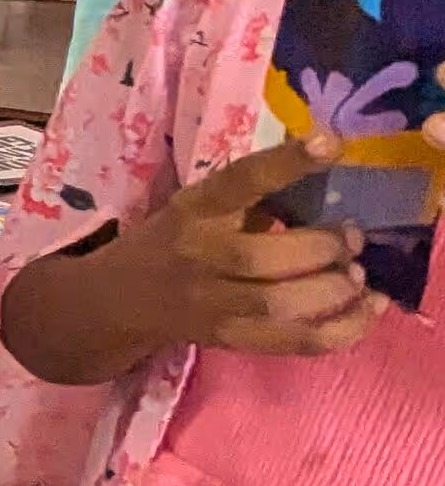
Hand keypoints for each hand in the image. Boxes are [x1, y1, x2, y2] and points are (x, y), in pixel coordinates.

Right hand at [125, 134, 400, 358]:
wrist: (119, 299)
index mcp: (192, 209)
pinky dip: (341, 331)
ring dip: (333, 291)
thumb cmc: (174, 240)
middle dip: (322, 248)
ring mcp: (210, 304)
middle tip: (352, 240)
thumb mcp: (199, 206)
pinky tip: (367, 311)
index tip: (332, 143)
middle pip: (262, 258)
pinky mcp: (229, 340)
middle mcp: (197, 255)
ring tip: (358, 278)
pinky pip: (293, 342)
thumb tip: (333, 189)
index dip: (286, 163)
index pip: (238, 181)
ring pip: (278, 305)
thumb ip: (253, 199)